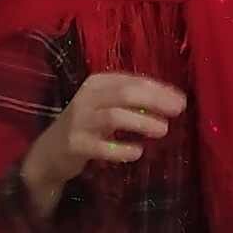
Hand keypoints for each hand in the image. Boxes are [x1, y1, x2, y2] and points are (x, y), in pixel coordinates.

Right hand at [21, 72, 188, 213]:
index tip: (181, 99)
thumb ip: (133, 101)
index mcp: (98, 83)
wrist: (50, 151)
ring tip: (163, 130)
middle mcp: (87, 97)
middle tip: (178, 110)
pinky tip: (137, 152)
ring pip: (114, 116)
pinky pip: (101, 146)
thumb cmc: (88, 124)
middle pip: (125, 94)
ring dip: (141, 122)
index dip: (159, 89)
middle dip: (155, 101)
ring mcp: (79, 121)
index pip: (133, 80)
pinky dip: (121, 149)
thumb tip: (171, 101)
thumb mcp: (107, 105)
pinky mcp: (75, 144)